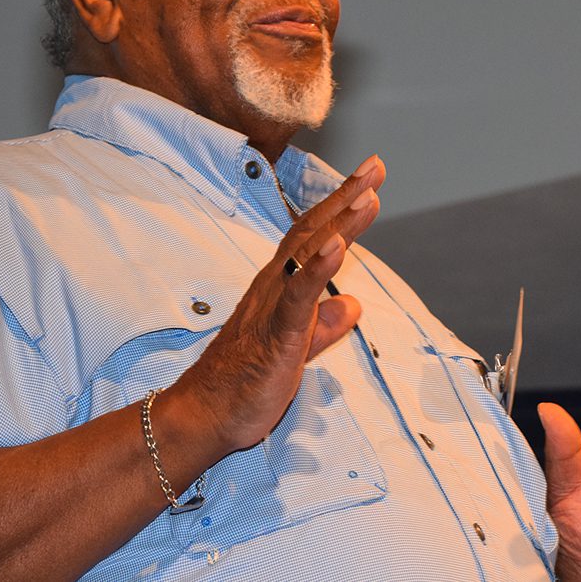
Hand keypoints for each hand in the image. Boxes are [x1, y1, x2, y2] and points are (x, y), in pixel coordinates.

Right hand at [169, 155, 385, 454]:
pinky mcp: (275, 334)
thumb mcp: (297, 347)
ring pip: (307, 254)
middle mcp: (273, 285)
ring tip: (367, 195)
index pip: (312, 235)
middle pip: (312, 231)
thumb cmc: (245, 382)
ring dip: (339, 222)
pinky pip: (298, 296)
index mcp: (279, 287)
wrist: (205, 415)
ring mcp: (272, 306)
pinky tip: (337, 247)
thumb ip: (324, 324)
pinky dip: (318, 269)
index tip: (369, 180)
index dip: (340, 205)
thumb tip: (353, 304)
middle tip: (376, 166)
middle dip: (346, 197)